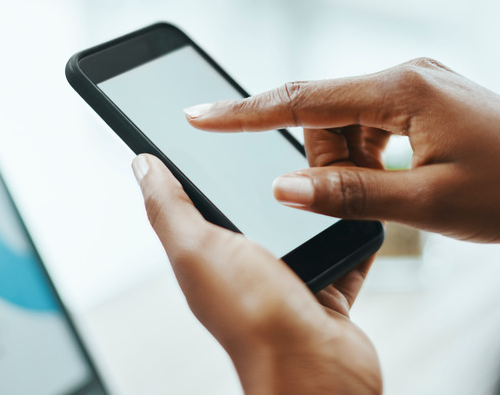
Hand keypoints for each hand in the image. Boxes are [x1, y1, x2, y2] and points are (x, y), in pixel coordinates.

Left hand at [132, 154, 381, 394]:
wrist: (317, 370)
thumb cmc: (253, 318)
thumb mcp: (198, 249)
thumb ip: (169, 208)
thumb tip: (141, 164)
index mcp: (206, 257)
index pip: (195, 201)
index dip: (198, 165)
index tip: (208, 127)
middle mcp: (245, 267)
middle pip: (254, 209)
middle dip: (266, 178)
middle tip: (281, 134)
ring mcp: (287, 279)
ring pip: (302, 227)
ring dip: (313, 201)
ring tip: (325, 161)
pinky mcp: (326, 289)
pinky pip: (342, 251)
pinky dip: (350, 231)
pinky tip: (358, 203)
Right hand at [184, 58, 499, 243]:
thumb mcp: (427, 203)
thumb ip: (349, 193)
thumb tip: (283, 187)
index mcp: (403, 88)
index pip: (304, 97)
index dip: (245, 112)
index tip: (198, 114)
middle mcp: (409, 75)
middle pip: (327, 112)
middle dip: (323, 158)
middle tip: (359, 197)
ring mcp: (423, 85)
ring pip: (351, 122)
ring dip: (350, 162)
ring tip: (397, 193)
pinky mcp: (432, 101)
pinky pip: (377, 125)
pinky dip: (371, 156)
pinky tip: (401, 180)